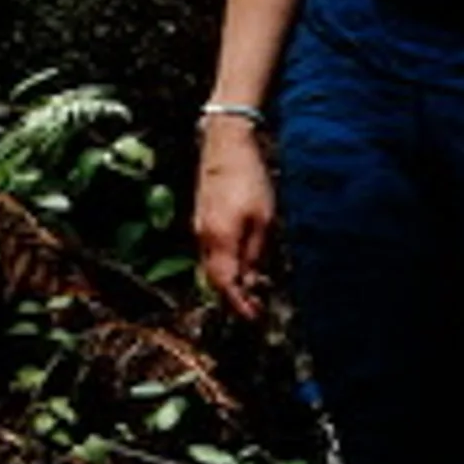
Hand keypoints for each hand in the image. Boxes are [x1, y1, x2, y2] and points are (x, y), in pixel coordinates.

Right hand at [192, 129, 275, 315]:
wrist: (225, 145)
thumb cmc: (250, 179)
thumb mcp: (264, 218)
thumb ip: (256, 252)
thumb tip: (252, 279)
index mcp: (220, 240)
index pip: (225, 285)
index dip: (239, 304)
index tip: (253, 318)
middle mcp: (204, 238)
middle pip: (215, 278)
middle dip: (234, 296)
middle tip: (256, 305)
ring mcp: (199, 227)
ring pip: (212, 265)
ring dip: (230, 279)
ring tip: (252, 285)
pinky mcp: (202, 218)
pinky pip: (211, 251)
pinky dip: (225, 263)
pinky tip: (242, 260)